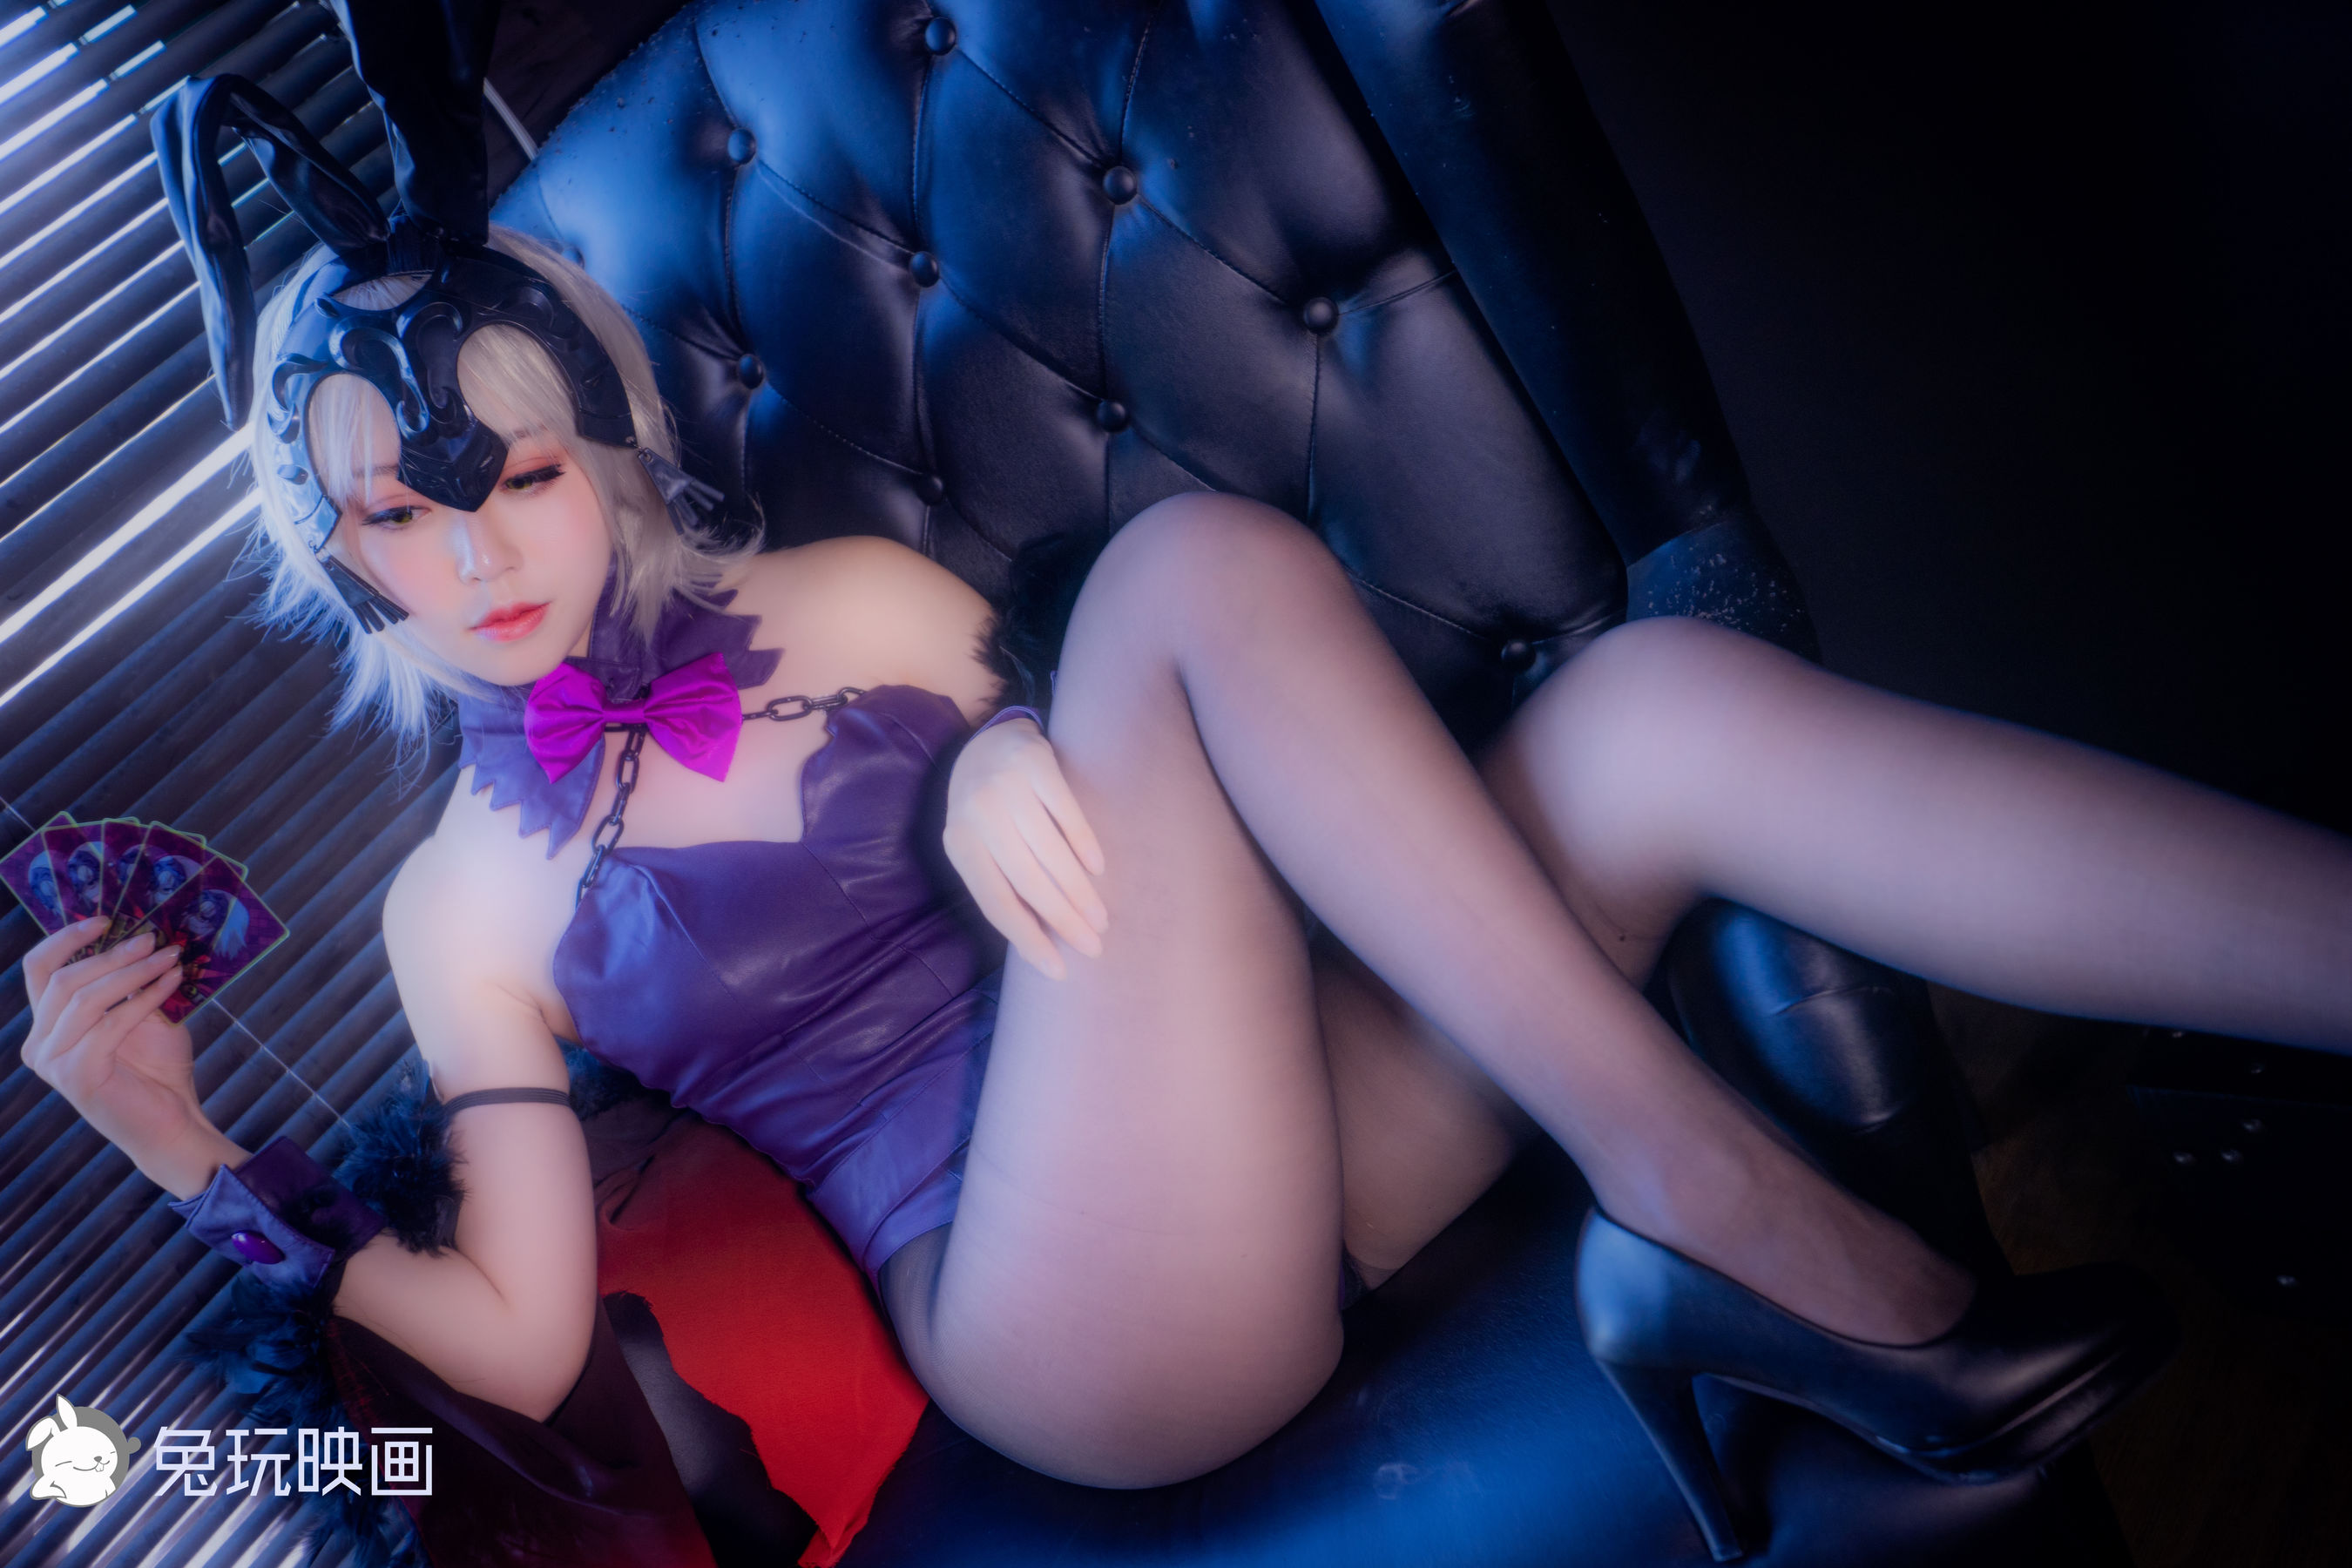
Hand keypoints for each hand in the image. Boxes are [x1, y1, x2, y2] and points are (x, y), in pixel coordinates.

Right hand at [21, 919, 240, 1197]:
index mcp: (46, 1027)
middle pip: (63, 980)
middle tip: (152, 939)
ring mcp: (53, 1062)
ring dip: (133, 971)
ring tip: (170, 956)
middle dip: (111, 953)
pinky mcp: (77, 1075)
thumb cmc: (157, 1069)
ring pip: (85, 997)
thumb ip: (130, 982)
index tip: (105, 919)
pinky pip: (111, 1023)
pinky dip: (145, 997)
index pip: (39, 969)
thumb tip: (143, 933)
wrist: (171, 1122)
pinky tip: (172, 982)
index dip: (66, 938)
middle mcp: (39, 1045)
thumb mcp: (142, 1013)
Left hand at [943, 715, 1107, 978]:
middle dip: (1062, 919)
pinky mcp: (1036, 764)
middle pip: (1026, 881)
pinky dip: (1083, 843)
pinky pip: (1066, 811)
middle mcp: (978, 815)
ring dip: (1079, 891)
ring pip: (1049, 851)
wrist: (990, 741)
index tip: (1058, 970)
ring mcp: (1007, 788)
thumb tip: (1038, 943)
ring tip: (1100, 918)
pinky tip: (1098, 867)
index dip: (1027, 939)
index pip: (995, 902)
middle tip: (1093, 946)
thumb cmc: (987, 808)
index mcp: (959, 843)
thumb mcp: (979, 844)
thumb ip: (999, 882)